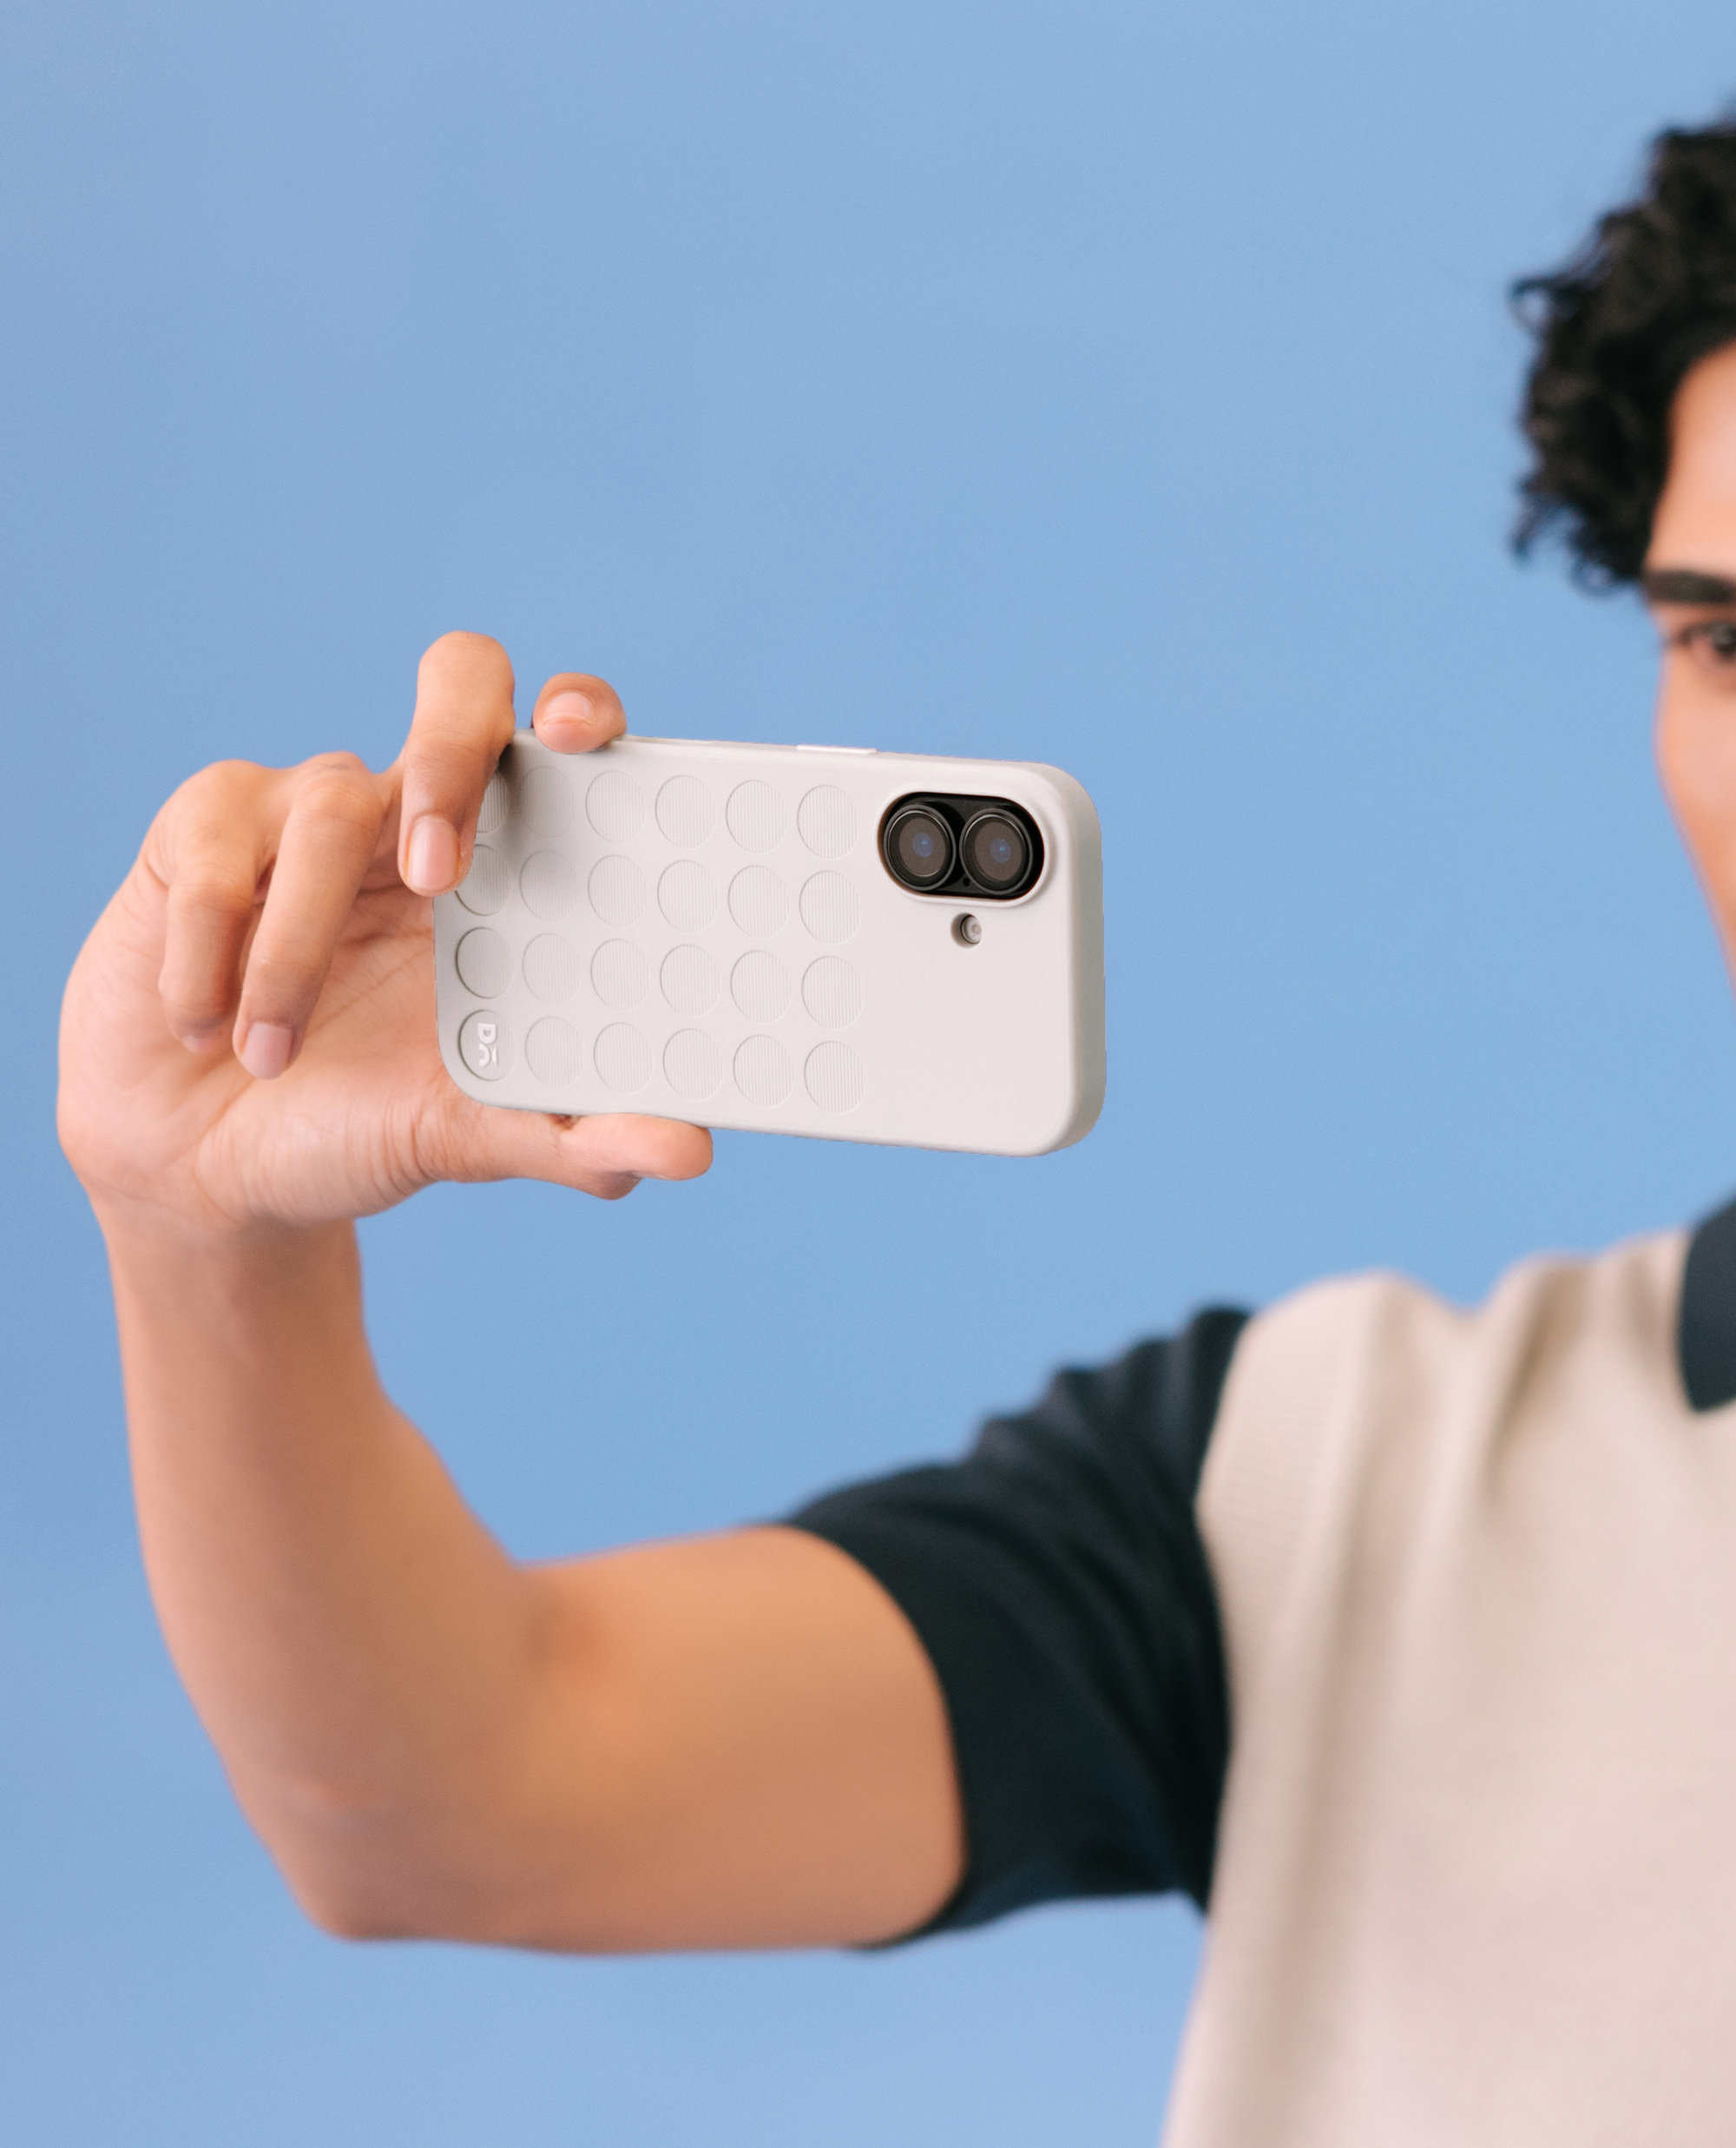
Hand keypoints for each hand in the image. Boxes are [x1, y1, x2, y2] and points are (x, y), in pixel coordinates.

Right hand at [59, 633, 711, 1235]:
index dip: (579, 708)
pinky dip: (208, 955)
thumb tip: (688, 1151)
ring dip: (293, 954)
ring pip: (327, 808)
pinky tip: (204, 1024)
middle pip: (462, 681)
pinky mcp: (204, 825)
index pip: (564, 742)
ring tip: (269, 1056)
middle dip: (451, 753)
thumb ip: (574, 1136)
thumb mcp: (469, 1139)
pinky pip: (212, 854)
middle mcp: (420, 813)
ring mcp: (311, 807)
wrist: (209, 1173)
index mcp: (509, 868)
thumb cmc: (358, 1126)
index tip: (577, 734)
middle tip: (435, 873)